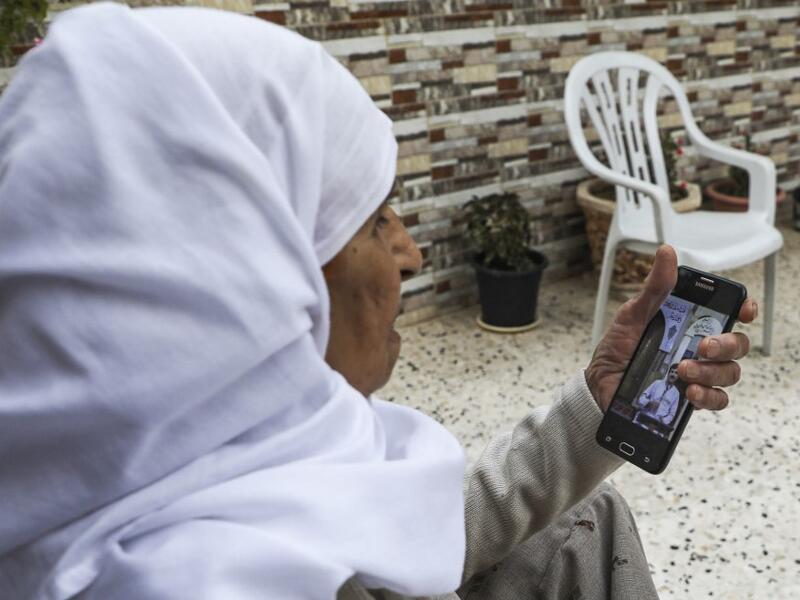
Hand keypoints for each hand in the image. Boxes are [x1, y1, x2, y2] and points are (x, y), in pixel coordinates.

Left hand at [586, 245, 756, 412]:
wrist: (599, 384)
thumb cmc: (618, 347)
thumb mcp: (633, 313)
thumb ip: (655, 288)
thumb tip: (667, 253)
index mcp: (690, 323)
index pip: (729, 314)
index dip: (744, 309)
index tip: (743, 310)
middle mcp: (699, 348)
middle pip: (737, 344)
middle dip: (726, 344)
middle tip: (703, 346)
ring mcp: (698, 373)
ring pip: (730, 372)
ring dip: (712, 371)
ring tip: (682, 370)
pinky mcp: (691, 398)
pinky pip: (717, 399)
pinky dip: (708, 396)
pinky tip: (690, 391)